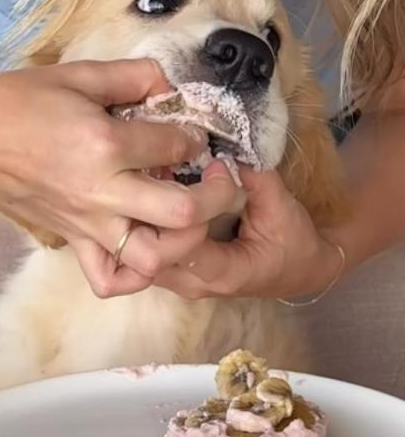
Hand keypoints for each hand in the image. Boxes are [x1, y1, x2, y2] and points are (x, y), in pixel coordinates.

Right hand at [0, 60, 239, 295]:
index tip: (192, 129)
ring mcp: (85, 224)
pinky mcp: (70, 239)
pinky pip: (108, 278)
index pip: (177, 145)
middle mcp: (100, 192)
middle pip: (183, 212)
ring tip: (189, 219)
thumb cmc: (15, 102)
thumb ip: (132, 77)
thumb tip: (169, 86)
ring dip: (183, 241)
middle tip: (217, 179)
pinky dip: (135, 275)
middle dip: (216, 195)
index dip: (196, 134)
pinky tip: (146, 250)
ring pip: (153, 257)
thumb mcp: (77, 75)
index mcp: (104, 144)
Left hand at [153, 162, 342, 298]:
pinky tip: (148, 196)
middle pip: (151, 253)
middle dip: (148, 215)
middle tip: (155, 176)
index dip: (183, 212)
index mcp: (223, 273)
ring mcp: (177, 280)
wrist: (297, 270)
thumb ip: (256, 181)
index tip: (199, 179)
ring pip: (140, 255)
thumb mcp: (284, 209)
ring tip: (149, 182)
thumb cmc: (292, 242)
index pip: (184, 247)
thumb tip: (223, 154)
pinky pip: (144, 252)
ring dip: (141, 219)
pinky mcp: (171, 271)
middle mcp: (192, 283)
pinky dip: (143, 225)